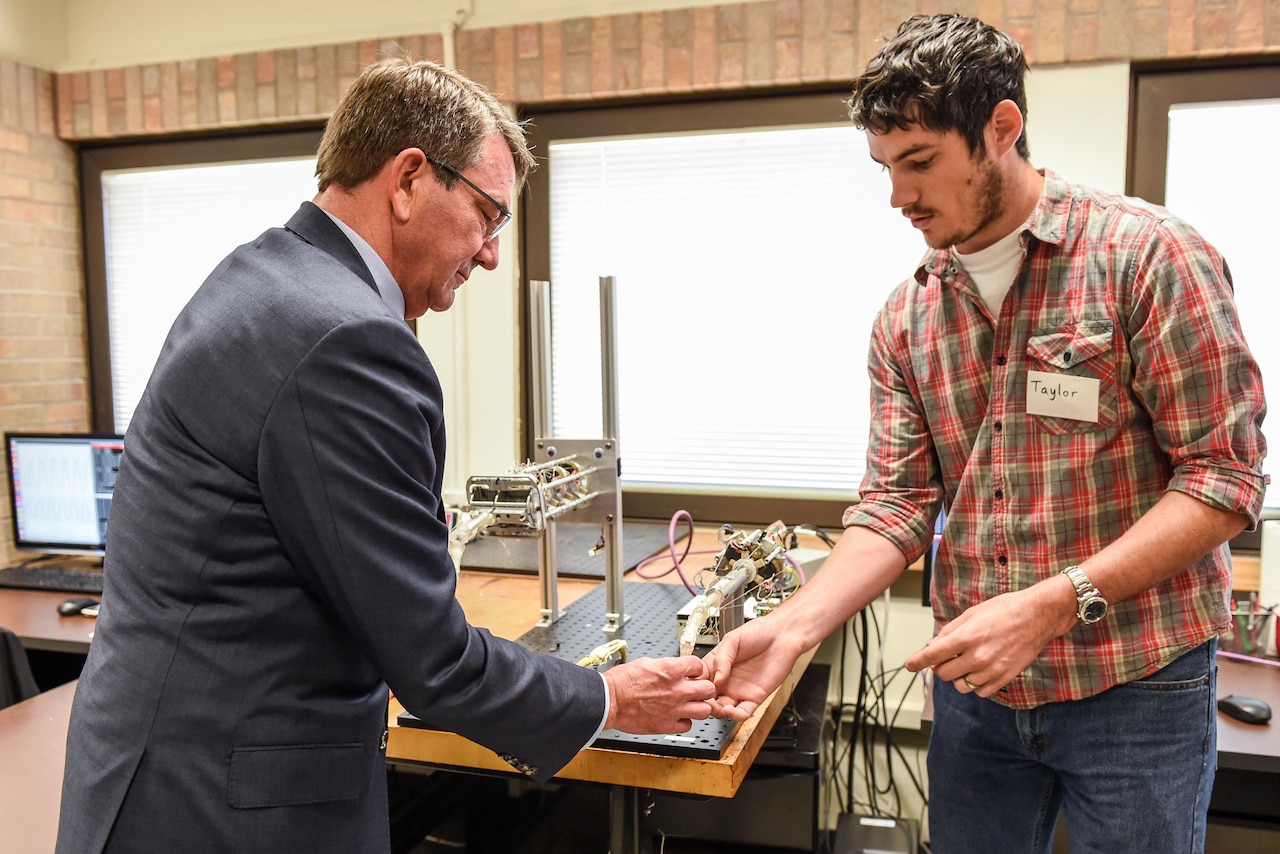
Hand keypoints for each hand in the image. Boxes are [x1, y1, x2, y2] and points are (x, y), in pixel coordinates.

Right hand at [602, 655, 714, 733]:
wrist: (609, 700)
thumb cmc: (622, 682)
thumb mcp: (646, 663)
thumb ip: (666, 667)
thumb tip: (674, 668)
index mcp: (671, 670)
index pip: (699, 666)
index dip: (696, 670)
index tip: (692, 674)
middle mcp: (677, 689)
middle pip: (708, 689)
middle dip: (703, 689)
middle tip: (696, 690)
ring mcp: (674, 709)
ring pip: (705, 710)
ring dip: (698, 707)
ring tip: (690, 705)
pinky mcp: (667, 725)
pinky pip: (687, 725)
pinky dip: (684, 722)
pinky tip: (676, 717)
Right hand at [702, 617, 803, 722]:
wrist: (783, 635)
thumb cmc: (759, 632)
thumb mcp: (733, 639)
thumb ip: (722, 659)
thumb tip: (715, 679)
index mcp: (716, 665)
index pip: (698, 681)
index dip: (693, 686)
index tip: (690, 689)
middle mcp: (725, 680)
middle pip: (707, 699)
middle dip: (703, 703)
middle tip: (702, 701)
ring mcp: (739, 690)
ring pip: (722, 709)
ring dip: (717, 712)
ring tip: (716, 707)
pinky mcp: (754, 698)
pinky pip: (743, 712)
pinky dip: (736, 716)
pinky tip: (732, 711)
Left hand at [905, 582, 1075, 695]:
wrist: (1037, 616)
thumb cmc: (1003, 610)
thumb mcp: (971, 614)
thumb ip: (950, 631)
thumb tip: (933, 645)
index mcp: (966, 637)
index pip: (933, 655)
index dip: (917, 662)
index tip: (909, 666)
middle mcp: (977, 656)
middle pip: (944, 673)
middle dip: (940, 666)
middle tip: (947, 657)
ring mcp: (991, 670)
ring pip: (960, 686)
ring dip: (957, 677)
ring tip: (965, 663)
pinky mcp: (1004, 678)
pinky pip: (979, 691)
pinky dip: (975, 684)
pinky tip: (979, 670)